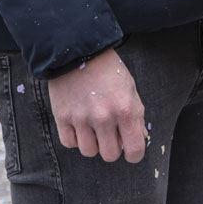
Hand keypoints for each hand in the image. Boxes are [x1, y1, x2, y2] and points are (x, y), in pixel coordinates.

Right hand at [48, 48, 146, 163]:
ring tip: (92, 126)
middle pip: (110, 155)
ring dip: (92, 142)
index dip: (134, 153)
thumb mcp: (129, 87)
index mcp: (125, 109)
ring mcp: (81, 118)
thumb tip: (140, 139)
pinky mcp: (62, 116)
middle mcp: (103, 117)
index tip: (129, 148)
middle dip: (112, 147)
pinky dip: (74, 137)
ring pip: (89, 152)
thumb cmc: (108, 68)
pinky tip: (78, 123)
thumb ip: (136, 115)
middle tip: (109, 133)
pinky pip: (69, 143)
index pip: (134, 150)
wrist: (78, 48)